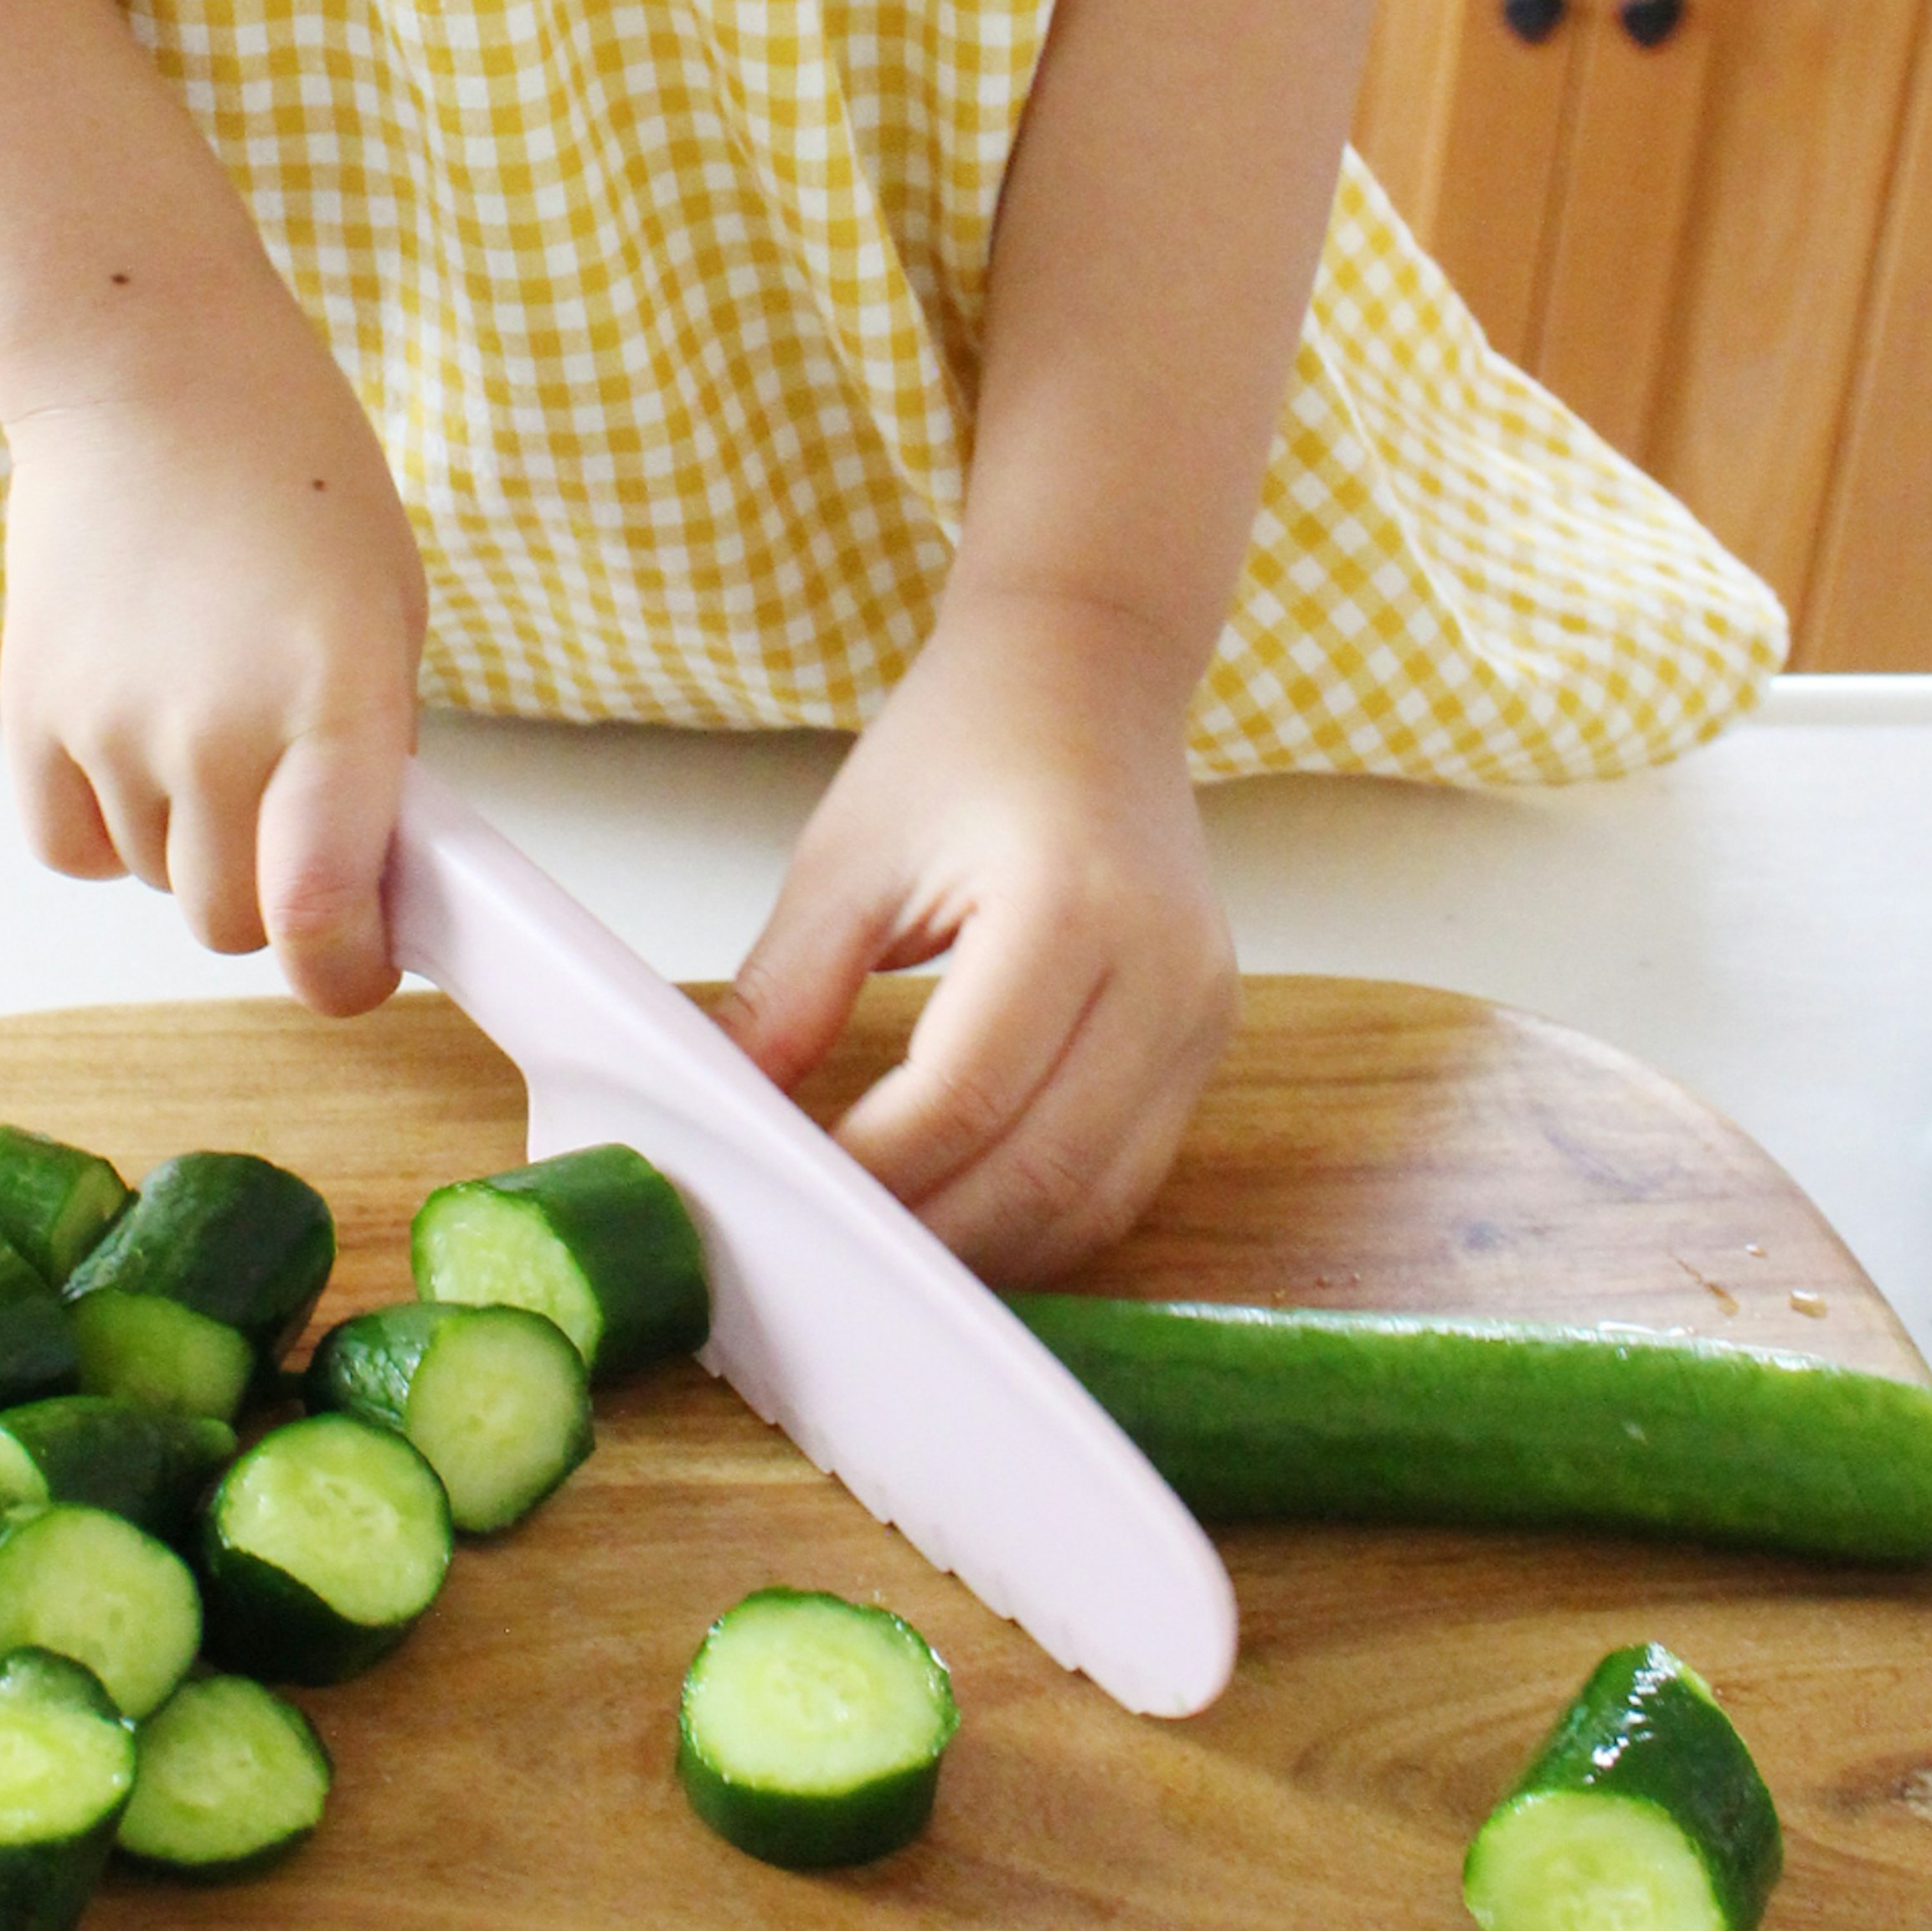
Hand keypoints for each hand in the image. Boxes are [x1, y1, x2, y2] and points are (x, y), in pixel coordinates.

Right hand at [0, 311, 425, 1013]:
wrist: (148, 377)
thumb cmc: (292, 477)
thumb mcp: (386, 612)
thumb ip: (373, 754)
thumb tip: (361, 877)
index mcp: (332, 700)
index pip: (319, 914)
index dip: (344, 972)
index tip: (358, 963)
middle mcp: (214, 730)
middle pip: (232, 920)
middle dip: (273, 893)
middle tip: (293, 813)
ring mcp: (111, 728)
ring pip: (155, 881)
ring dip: (192, 841)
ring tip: (210, 721)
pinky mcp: (30, 716)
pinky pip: (72, 847)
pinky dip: (109, 827)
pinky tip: (137, 745)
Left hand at [714, 586, 1237, 1278]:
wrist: (1087, 676)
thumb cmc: (965, 744)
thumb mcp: (847, 854)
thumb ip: (788, 990)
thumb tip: (724, 1108)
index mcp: (1067, 903)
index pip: (963, 1095)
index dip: (872, 1171)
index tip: (792, 1194)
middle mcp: (1161, 968)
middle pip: (1040, 1169)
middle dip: (926, 1235)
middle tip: (826, 1254)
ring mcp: (1200, 1011)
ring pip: (1096, 1199)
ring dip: (989, 1246)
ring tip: (886, 1249)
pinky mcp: (1207, 1039)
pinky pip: (1128, 1173)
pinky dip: (1043, 1216)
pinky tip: (964, 1212)